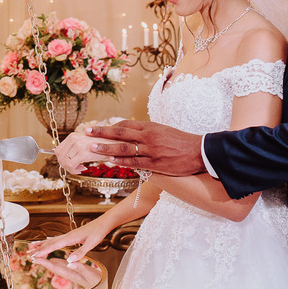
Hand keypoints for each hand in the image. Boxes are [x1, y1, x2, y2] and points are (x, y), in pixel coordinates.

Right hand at [26, 215, 112, 263]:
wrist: (103, 223)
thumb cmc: (98, 232)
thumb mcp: (91, 244)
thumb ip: (80, 252)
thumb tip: (69, 261)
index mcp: (70, 238)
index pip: (54, 245)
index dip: (43, 251)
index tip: (34, 255)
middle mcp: (67, 236)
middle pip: (50, 242)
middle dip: (39, 248)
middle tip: (28, 253)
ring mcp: (69, 235)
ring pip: (52, 240)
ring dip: (42, 244)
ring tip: (33, 246)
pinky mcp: (71, 236)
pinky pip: (57, 240)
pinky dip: (50, 242)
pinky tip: (48, 242)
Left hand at [27, 252, 102, 288]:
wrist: (103, 284)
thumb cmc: (97, 280)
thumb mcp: (90, 273)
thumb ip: (80, 267)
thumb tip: (70, 263)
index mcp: (71, 273)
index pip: (54, 267)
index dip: (44, 262)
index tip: (36, 257)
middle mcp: (68, 273)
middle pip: (52, 266)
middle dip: (42, 260)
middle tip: (32, 254)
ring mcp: (71, 272)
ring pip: (56, 265)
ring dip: (47, 260)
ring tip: (39, 255)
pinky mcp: (74, 270)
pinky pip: (62, 264)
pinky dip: (55, 260)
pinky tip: (53, 258)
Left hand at [54, 131, 116, 173]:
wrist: (114, 144)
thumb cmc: (100, 146)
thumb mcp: (84, 143)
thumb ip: (74, 148)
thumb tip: (62, 158)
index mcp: (72, 136)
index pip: (57, 151)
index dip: (63, 159)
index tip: (71, 162)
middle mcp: (73, 138)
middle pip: (59, 157)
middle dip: (66, 165)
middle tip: (76, 167)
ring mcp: (78, 145)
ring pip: (64, 162)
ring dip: (71, 168)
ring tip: (80, 167)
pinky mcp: (83, 153)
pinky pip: (71, 166)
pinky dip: (75, 170)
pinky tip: (83, 168)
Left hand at [86, 119, 205, 175]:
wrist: (200, 151)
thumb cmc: (181, 141)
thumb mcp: (163, 131)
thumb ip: (148, 132)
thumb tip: (134, 133)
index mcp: (150, 127)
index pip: (125, 125)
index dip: (110, 127)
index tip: (97, 127)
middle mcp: (149, 136)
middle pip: (121, 133)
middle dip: (102, 133)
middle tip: (87, 132)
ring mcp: (151, 150)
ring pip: (125, 148)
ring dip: (107, 148)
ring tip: (93, 148)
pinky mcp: (156, 163)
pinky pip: (135, 162)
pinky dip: (122, 162)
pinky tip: (111, 162)